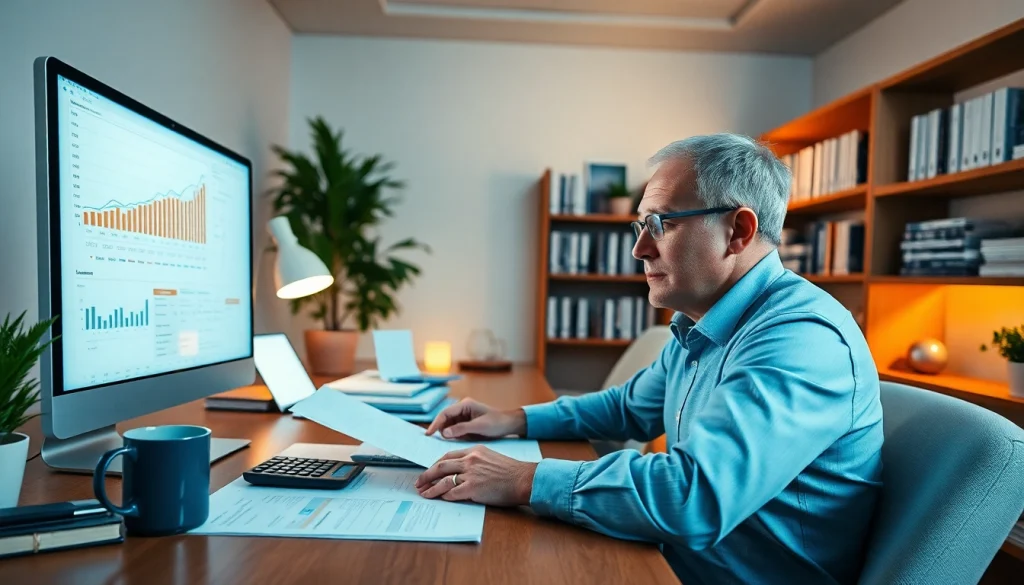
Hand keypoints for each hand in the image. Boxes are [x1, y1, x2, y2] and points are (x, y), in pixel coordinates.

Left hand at [415, 446, 536, 505]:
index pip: (448, 455)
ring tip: (424, 493)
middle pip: (440, 466)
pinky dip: (444, 496)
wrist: (524, 479)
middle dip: (426, 475)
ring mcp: (471, 473)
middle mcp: (470, 460)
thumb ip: (475, 461)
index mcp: (474, 450)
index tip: (429, 470)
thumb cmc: (511, 471)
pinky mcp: (473, 488)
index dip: (435, 464)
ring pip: (443, 480)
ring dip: (431, 488)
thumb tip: (461, 471)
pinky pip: (452, 492)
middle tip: (419, 482)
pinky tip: (440, 498)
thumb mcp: (491, 457)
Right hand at [424, 398, 525, 439]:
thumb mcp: (479, 427)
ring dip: (446, 433)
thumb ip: (461, 429)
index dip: (435, 423)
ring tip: (449, 442)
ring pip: (447, 425)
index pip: (445, 413)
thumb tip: (444, 433)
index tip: (429, 434)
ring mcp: (463, 417)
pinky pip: (453, 430)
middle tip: (436, 442)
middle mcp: (462, 409)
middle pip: (444, 419)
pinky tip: (454, 442)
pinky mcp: (465, 424)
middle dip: (440, 429)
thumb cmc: (497, 423)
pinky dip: (452, 436)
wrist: (509, 425)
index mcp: (465, 405)